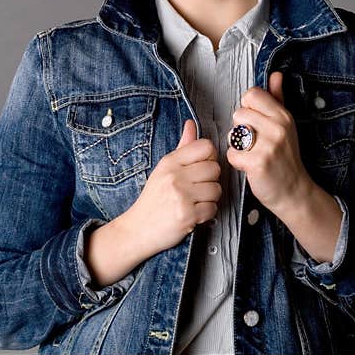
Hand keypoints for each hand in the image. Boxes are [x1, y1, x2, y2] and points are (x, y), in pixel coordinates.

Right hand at [124, 119, 220, 254]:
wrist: (138, 229)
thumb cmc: (153, 199)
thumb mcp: (164, 169)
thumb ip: (182, 148)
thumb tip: (191, 125)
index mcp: (170, 162)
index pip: (205, 146)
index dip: (209, 157)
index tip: (202, 167)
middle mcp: (175, 177)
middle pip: (215, 168)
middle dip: (210, 180)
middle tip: (197, 188)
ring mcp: (181, 196)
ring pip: (217, 190)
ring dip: (210, 198)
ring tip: (195, 201)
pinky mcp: (188, 215)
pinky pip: (213, 209)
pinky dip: (207, 213)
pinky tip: (194, 213)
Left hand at [226, 71, 310, 212]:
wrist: (294, 191)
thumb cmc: (286, 157)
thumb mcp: (286, 125)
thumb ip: (278, 98)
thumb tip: (276, 74)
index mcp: (283, 115)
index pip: (251, 94)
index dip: (248, 108)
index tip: (256, 123)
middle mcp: (278, 127)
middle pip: (238, 113)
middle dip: (240, 129)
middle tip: (254, 143)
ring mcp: (269, 145)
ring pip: (233, 134)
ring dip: (237, 146)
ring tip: (252, 154)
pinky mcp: (258, 163)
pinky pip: (232, 154)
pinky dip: (237, 162)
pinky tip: (249, 166)